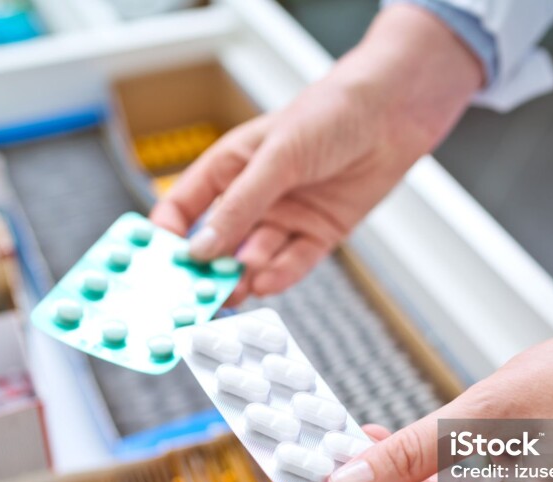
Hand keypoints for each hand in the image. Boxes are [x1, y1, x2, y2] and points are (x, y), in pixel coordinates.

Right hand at [150, 5, 482, 304]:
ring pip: (253, 259)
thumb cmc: (329, 115)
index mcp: (229, 168)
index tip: (160, 263)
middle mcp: (254, 197)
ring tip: (231, 292)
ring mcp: (286, 218)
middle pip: (217, 243)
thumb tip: (200, 248)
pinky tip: (266, 283)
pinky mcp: (319, 234)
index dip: (169, 235)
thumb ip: (239, 206)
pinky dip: (279, 276)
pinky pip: (293, 263)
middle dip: (205, 269)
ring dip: (241, 277)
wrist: (392, 114)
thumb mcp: (276, 158)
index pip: (184, 207)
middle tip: (193, 296)